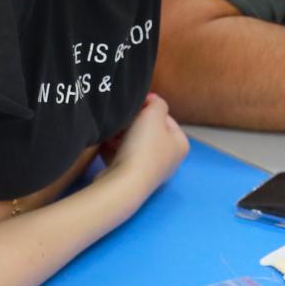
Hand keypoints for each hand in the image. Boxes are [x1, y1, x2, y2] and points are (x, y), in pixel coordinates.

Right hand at [100, 93, 188, 210]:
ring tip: (111, 131)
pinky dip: (113, 149)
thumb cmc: (143, 146)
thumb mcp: (153, 114)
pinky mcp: (131, 178)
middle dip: (132, 123)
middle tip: (121, 119)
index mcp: (180, 144)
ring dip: (120, 135)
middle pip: (148, 131)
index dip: (149, 108)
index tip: (135, 105)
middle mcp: (168, 159)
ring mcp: (149, 170)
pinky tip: (104, 143)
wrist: (123, 183)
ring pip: (133, 144)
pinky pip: (122, 156)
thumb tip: (153, 102)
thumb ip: (157, 103)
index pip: (166, 118)